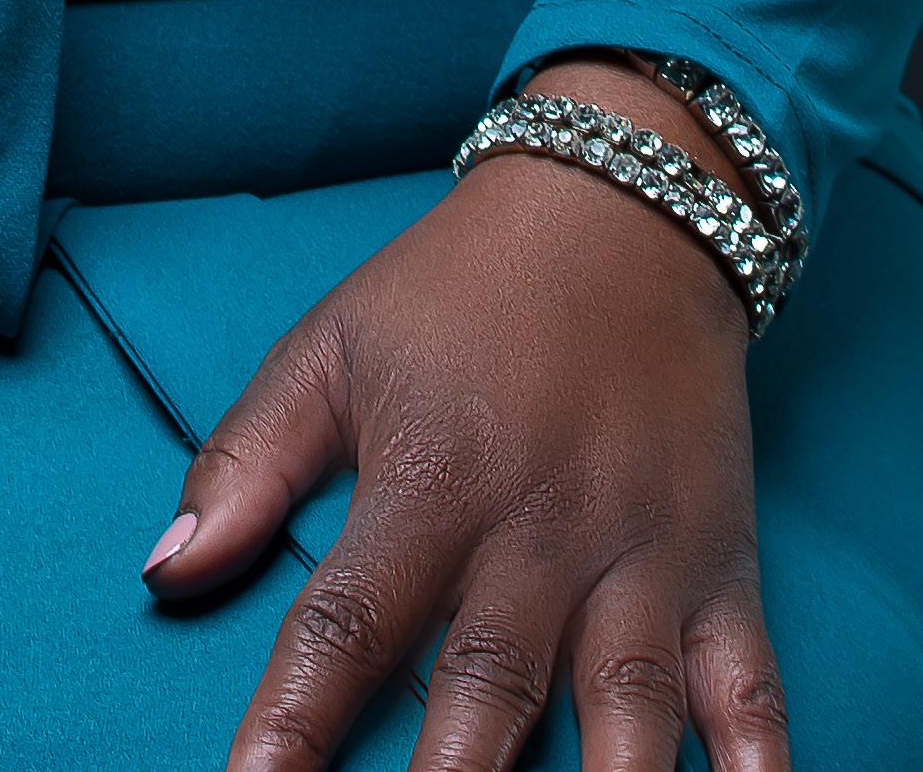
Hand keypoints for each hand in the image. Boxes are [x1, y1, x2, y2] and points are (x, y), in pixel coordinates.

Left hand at [146, 82, 788, 771]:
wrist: (621, 207)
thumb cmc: (454, 289)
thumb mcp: (330, 349)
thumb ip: (247, 466)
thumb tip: (165, 574)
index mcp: (431, 480)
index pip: (347, 625)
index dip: (293, 722)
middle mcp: (539, 532)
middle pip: (485, 693)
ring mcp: (642, 557)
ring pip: (624, 711)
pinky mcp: (725, 568)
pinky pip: (752, 689)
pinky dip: (757, 766)